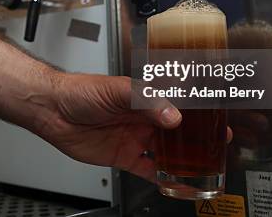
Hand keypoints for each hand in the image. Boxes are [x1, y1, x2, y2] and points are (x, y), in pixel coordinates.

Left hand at [37, 73, 232, 181]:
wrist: (54, 110)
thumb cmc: (81, 90)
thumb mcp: (118, 90)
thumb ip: (147, 101)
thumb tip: (173, 115)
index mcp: (144, 97)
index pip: (178, 103)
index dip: (197, 110)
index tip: (217, 116)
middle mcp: (142, 118)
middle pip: (177, 130)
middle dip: (197, 137)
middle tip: (218, 143)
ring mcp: (134, 138)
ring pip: (166, 151)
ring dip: (184, 159)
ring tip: (203, 165)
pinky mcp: (124, 157)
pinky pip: (148, 169)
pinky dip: (163, 177)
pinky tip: (176, 182)